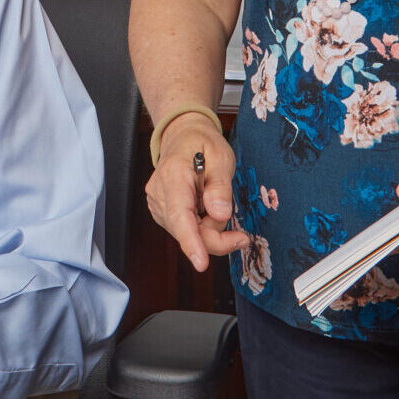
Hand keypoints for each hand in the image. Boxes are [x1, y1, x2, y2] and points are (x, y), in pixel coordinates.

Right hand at [144, 112, 249, 272]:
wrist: (182, 136)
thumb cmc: (201, 143)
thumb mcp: (221, 156)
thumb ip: (220, 185)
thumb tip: (219, 214)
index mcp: (173, 174)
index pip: (179, 214)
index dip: (191, 241)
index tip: (201, 262)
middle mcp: (159, 193)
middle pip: (187, 231)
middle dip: (216, 235)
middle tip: (241, 235)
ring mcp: (157, 205)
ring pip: (189, 234)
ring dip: (209, 228)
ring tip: (216, 201)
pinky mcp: (163, 213)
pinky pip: (186, 230)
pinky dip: (202, 226)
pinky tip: (206, 207)